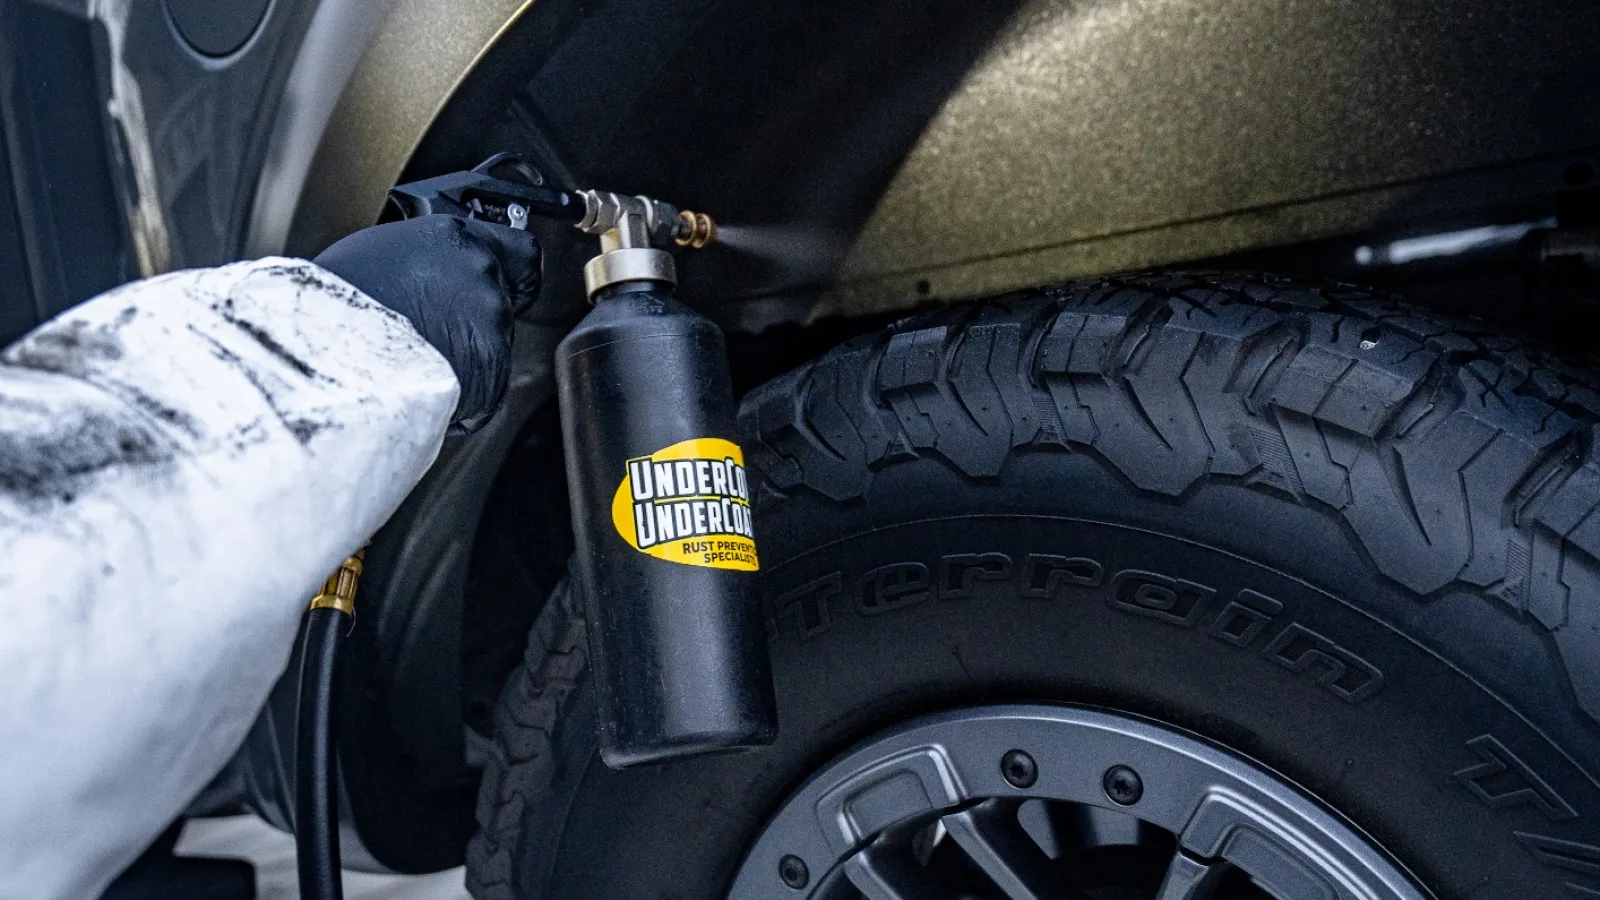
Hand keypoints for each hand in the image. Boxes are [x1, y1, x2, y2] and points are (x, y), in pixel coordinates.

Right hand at [313, 216, 540, 432]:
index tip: (508, 289)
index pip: (521, 252)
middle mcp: (481, 274)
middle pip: (501, 308)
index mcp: (454, 239)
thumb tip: (433, 282)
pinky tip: (421, 388)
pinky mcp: (491, 370)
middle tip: (432, 339)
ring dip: (465, 362)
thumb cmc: (333, 302)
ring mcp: (491, 322)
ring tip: (414, 365)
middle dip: (475, 327)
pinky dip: (461, 399)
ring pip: (492, 351)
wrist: (327, 352)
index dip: (513, 277)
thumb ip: (425, 265)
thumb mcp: (379, 255)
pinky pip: (484, 392)